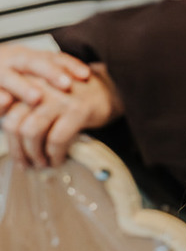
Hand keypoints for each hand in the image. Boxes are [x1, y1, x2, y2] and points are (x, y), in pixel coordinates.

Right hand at [0, 43, 91, 116]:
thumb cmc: (10, 75)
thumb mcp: (31, 70)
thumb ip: (54, 71)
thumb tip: (87, 76)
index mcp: (27, 56)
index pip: (51, 57)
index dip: (69, 64)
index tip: (86, 75)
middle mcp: (11, 60)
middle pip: (31, 62)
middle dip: (49, 72)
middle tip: (66, 84)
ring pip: (8, 77)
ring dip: (23, 87)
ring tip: (38, 98)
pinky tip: (5, 101)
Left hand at [2, 62, 121, 168]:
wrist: (109, 89)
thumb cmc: (72, 98)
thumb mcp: (45, 98)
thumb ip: (25, 112)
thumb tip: (13, 145)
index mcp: (26, 84)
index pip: (5, 115)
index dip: (9, 139)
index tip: (17, 155)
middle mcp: (38, 87)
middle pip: (14, 125)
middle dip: (19, 151)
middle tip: (27, 165)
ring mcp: (57, 98)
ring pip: (31, 133)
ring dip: (35, 155)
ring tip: (43, 164)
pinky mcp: (76, 109)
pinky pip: (57, 139)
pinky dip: (55, 155)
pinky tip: (58, 160)